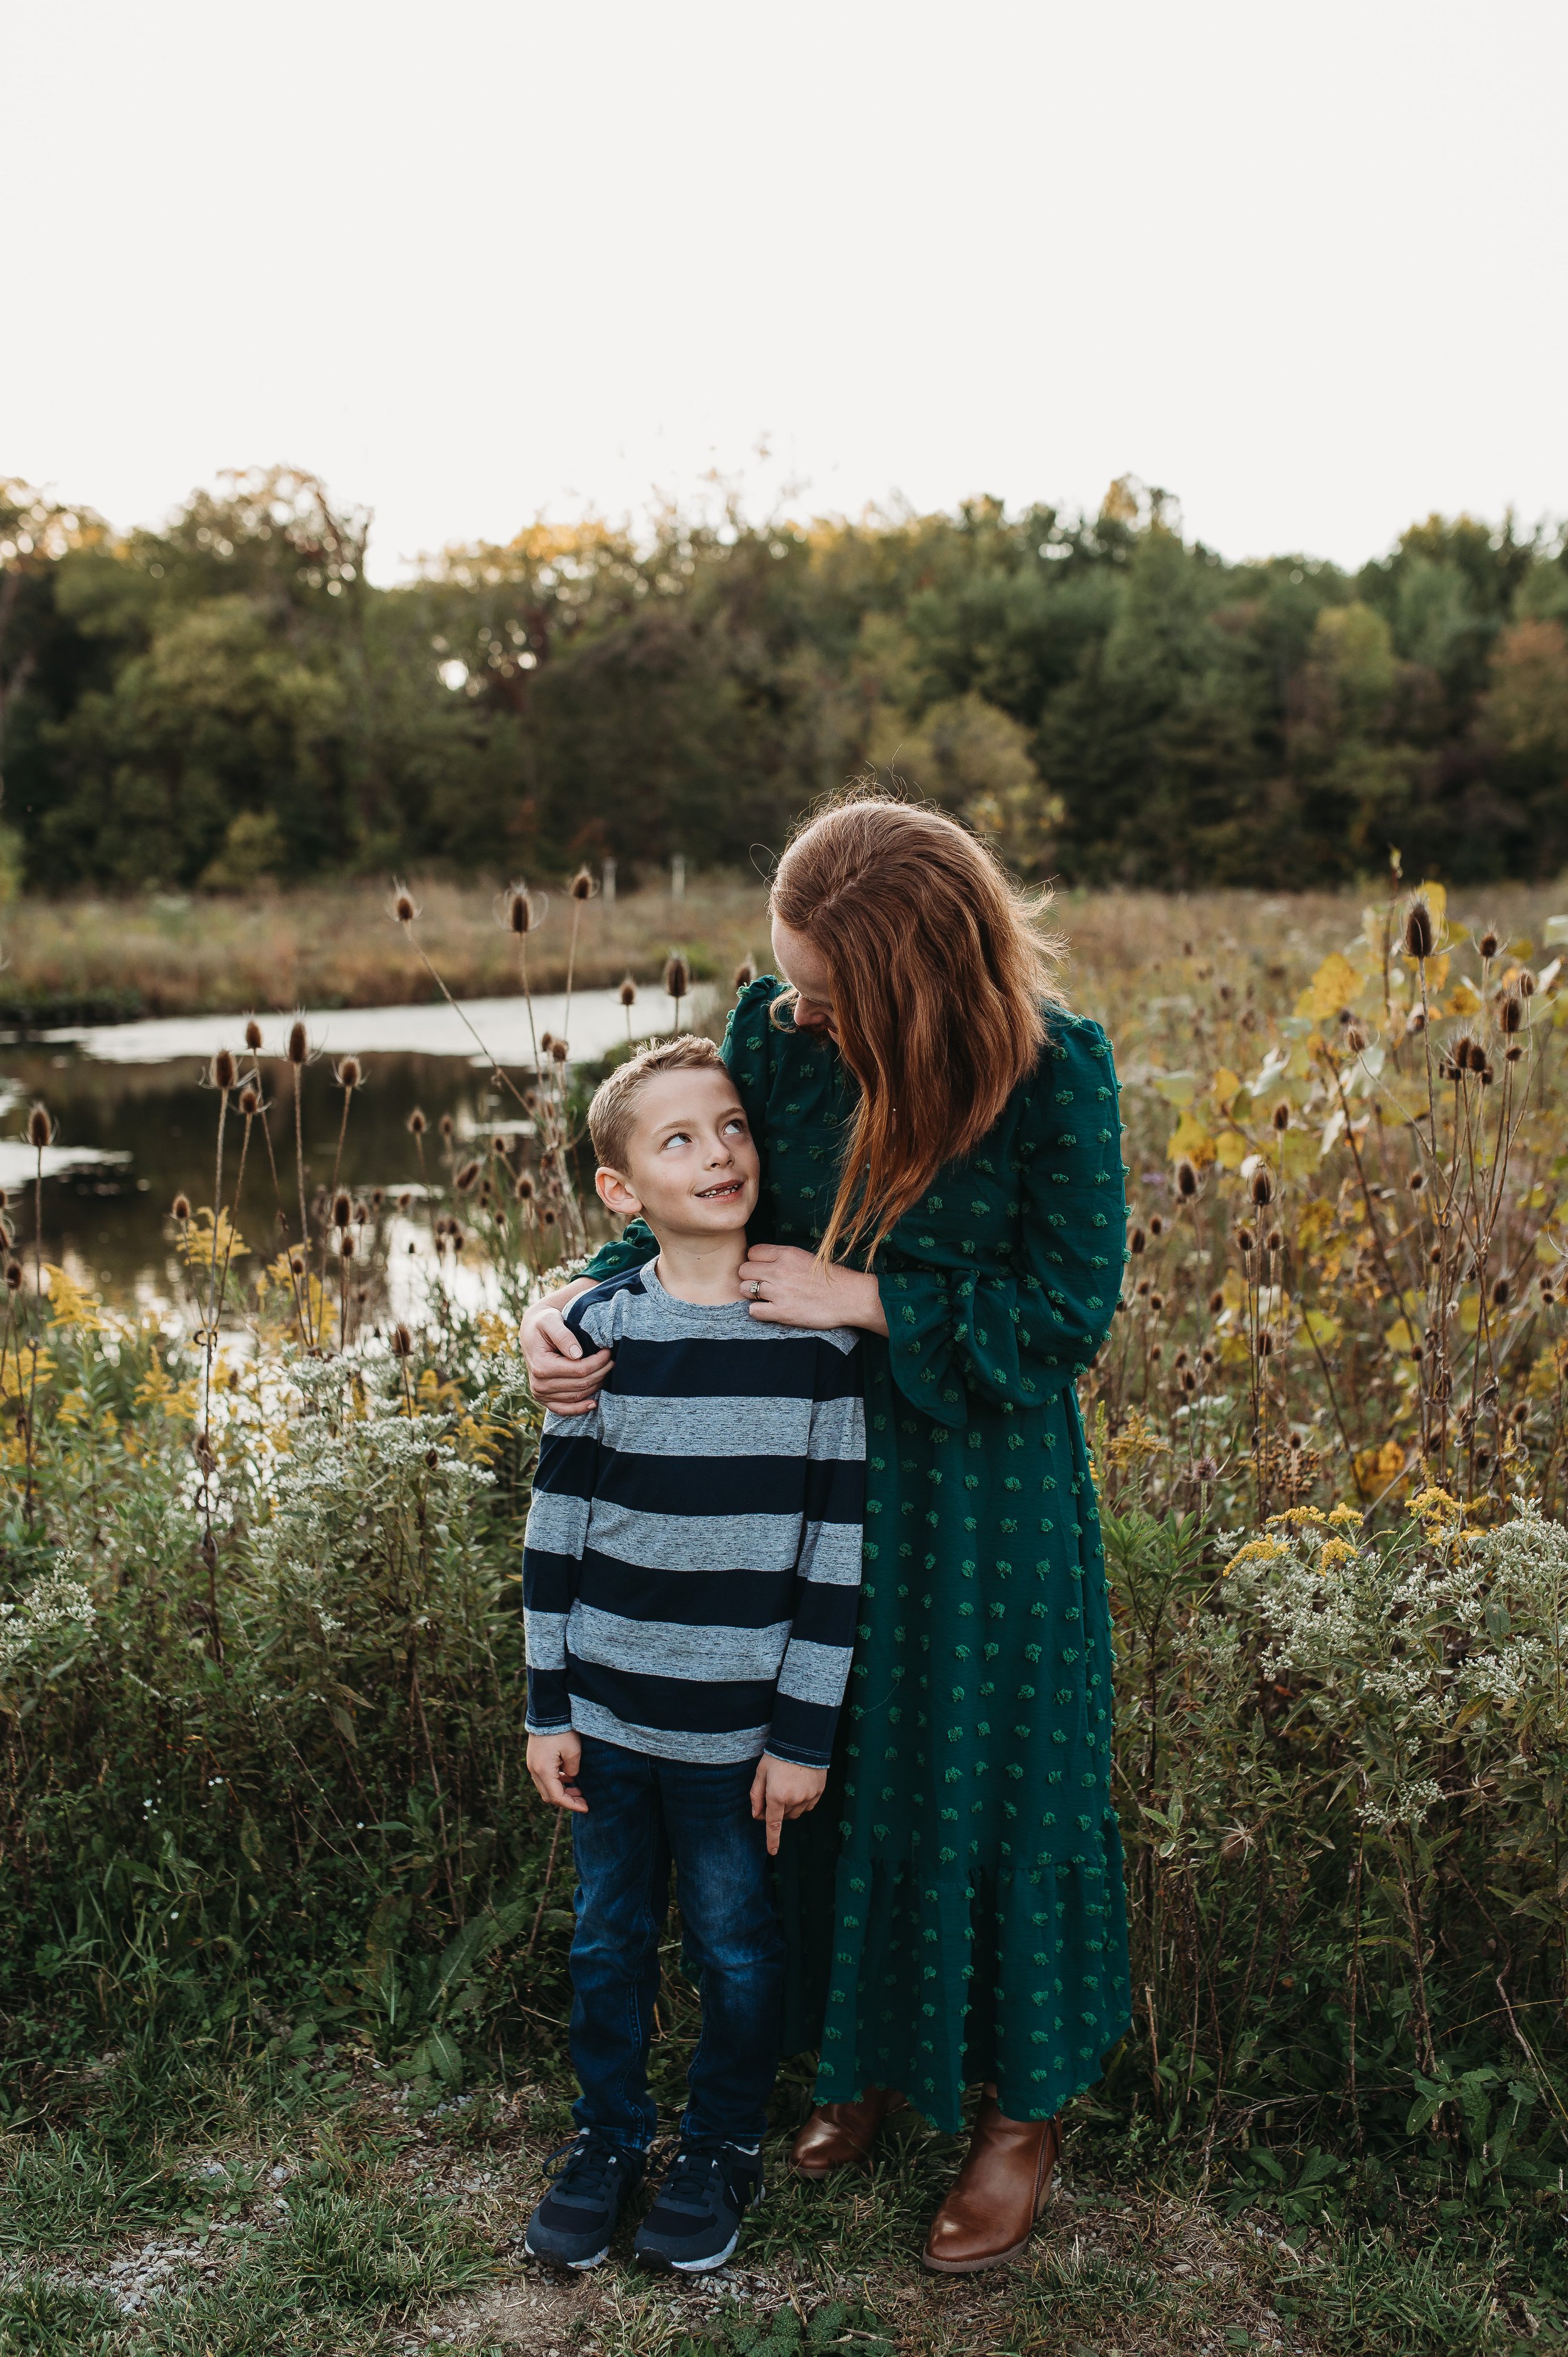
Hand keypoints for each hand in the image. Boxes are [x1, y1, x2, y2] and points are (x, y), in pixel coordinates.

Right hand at [522, 1291, 611, 1415]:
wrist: (532, 1332)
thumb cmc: (543, 1323)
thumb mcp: (550, 1320)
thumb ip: (563, 1335)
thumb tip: (577, 1354)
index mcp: (541, 1366)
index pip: (579, 1370)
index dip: (597, 1362)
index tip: (608, 1351)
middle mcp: (539, 1384)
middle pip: (580, 1384)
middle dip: (601, 1372)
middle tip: (612, 1360)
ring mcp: (541, 1394)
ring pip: (577, 1396)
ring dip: (596, 1385)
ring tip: (606, 1370)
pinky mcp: (545, 1400)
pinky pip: (564, 1410)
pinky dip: (580, 1408)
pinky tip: (594, 1403)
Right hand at [527, 1729, 587, 1812]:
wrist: (547, 1712)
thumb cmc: (562, 1730)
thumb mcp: (574, 1751)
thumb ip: (573, 1770)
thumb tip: (571, 1777)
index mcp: (543, 1770)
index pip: (557, 1797)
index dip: (572, 1805)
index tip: (586, 1808)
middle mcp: (534, 1770)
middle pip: (549, 1795)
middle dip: (567, 1801)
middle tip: (584, 1801)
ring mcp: (532, 1765)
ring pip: (546, 1787)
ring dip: (561, 1791)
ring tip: (579, 1791)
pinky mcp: (534, 1759)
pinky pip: (544, 1777)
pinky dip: (556, 1782)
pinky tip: (569, 1778)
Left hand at [736, 1243, 887, 1336]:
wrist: (850, 1297)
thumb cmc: (830, 1278)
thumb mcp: (805, 1257)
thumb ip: (783, 1257)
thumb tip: (761, 1261)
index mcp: (786, 1253)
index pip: (752, 1252)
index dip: (755, 1262)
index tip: (763, 1269)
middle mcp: (780, 1270)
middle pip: (744, 1270)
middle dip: (750, 1277)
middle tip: (762, 1284)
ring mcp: (779, 1291)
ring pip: (745, 1289)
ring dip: (752, 1294)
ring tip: (766, 1297)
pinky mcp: (782, 1312)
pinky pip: (753, 1311)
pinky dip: (758, 1311)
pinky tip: (770, 1309)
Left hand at [749, 1753, 826, 1855]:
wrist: (803, 1741)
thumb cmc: (778, 1756)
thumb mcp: (761, 1773)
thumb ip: (756, 1795)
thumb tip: (756, 1815)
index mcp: (777, 1796)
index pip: (773, 1825)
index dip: (772, 1840)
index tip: (773, 1851)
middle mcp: (794, 1800)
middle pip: (783, 1816)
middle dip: (776, 1810)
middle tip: (773, 1792)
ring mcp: (808, 1797)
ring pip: (796, 1812)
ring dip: (789, 1807)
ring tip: (787, 1786)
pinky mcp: (818, 1792)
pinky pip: (808, 1806)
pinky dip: (802, 1802)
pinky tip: (799, 1787)